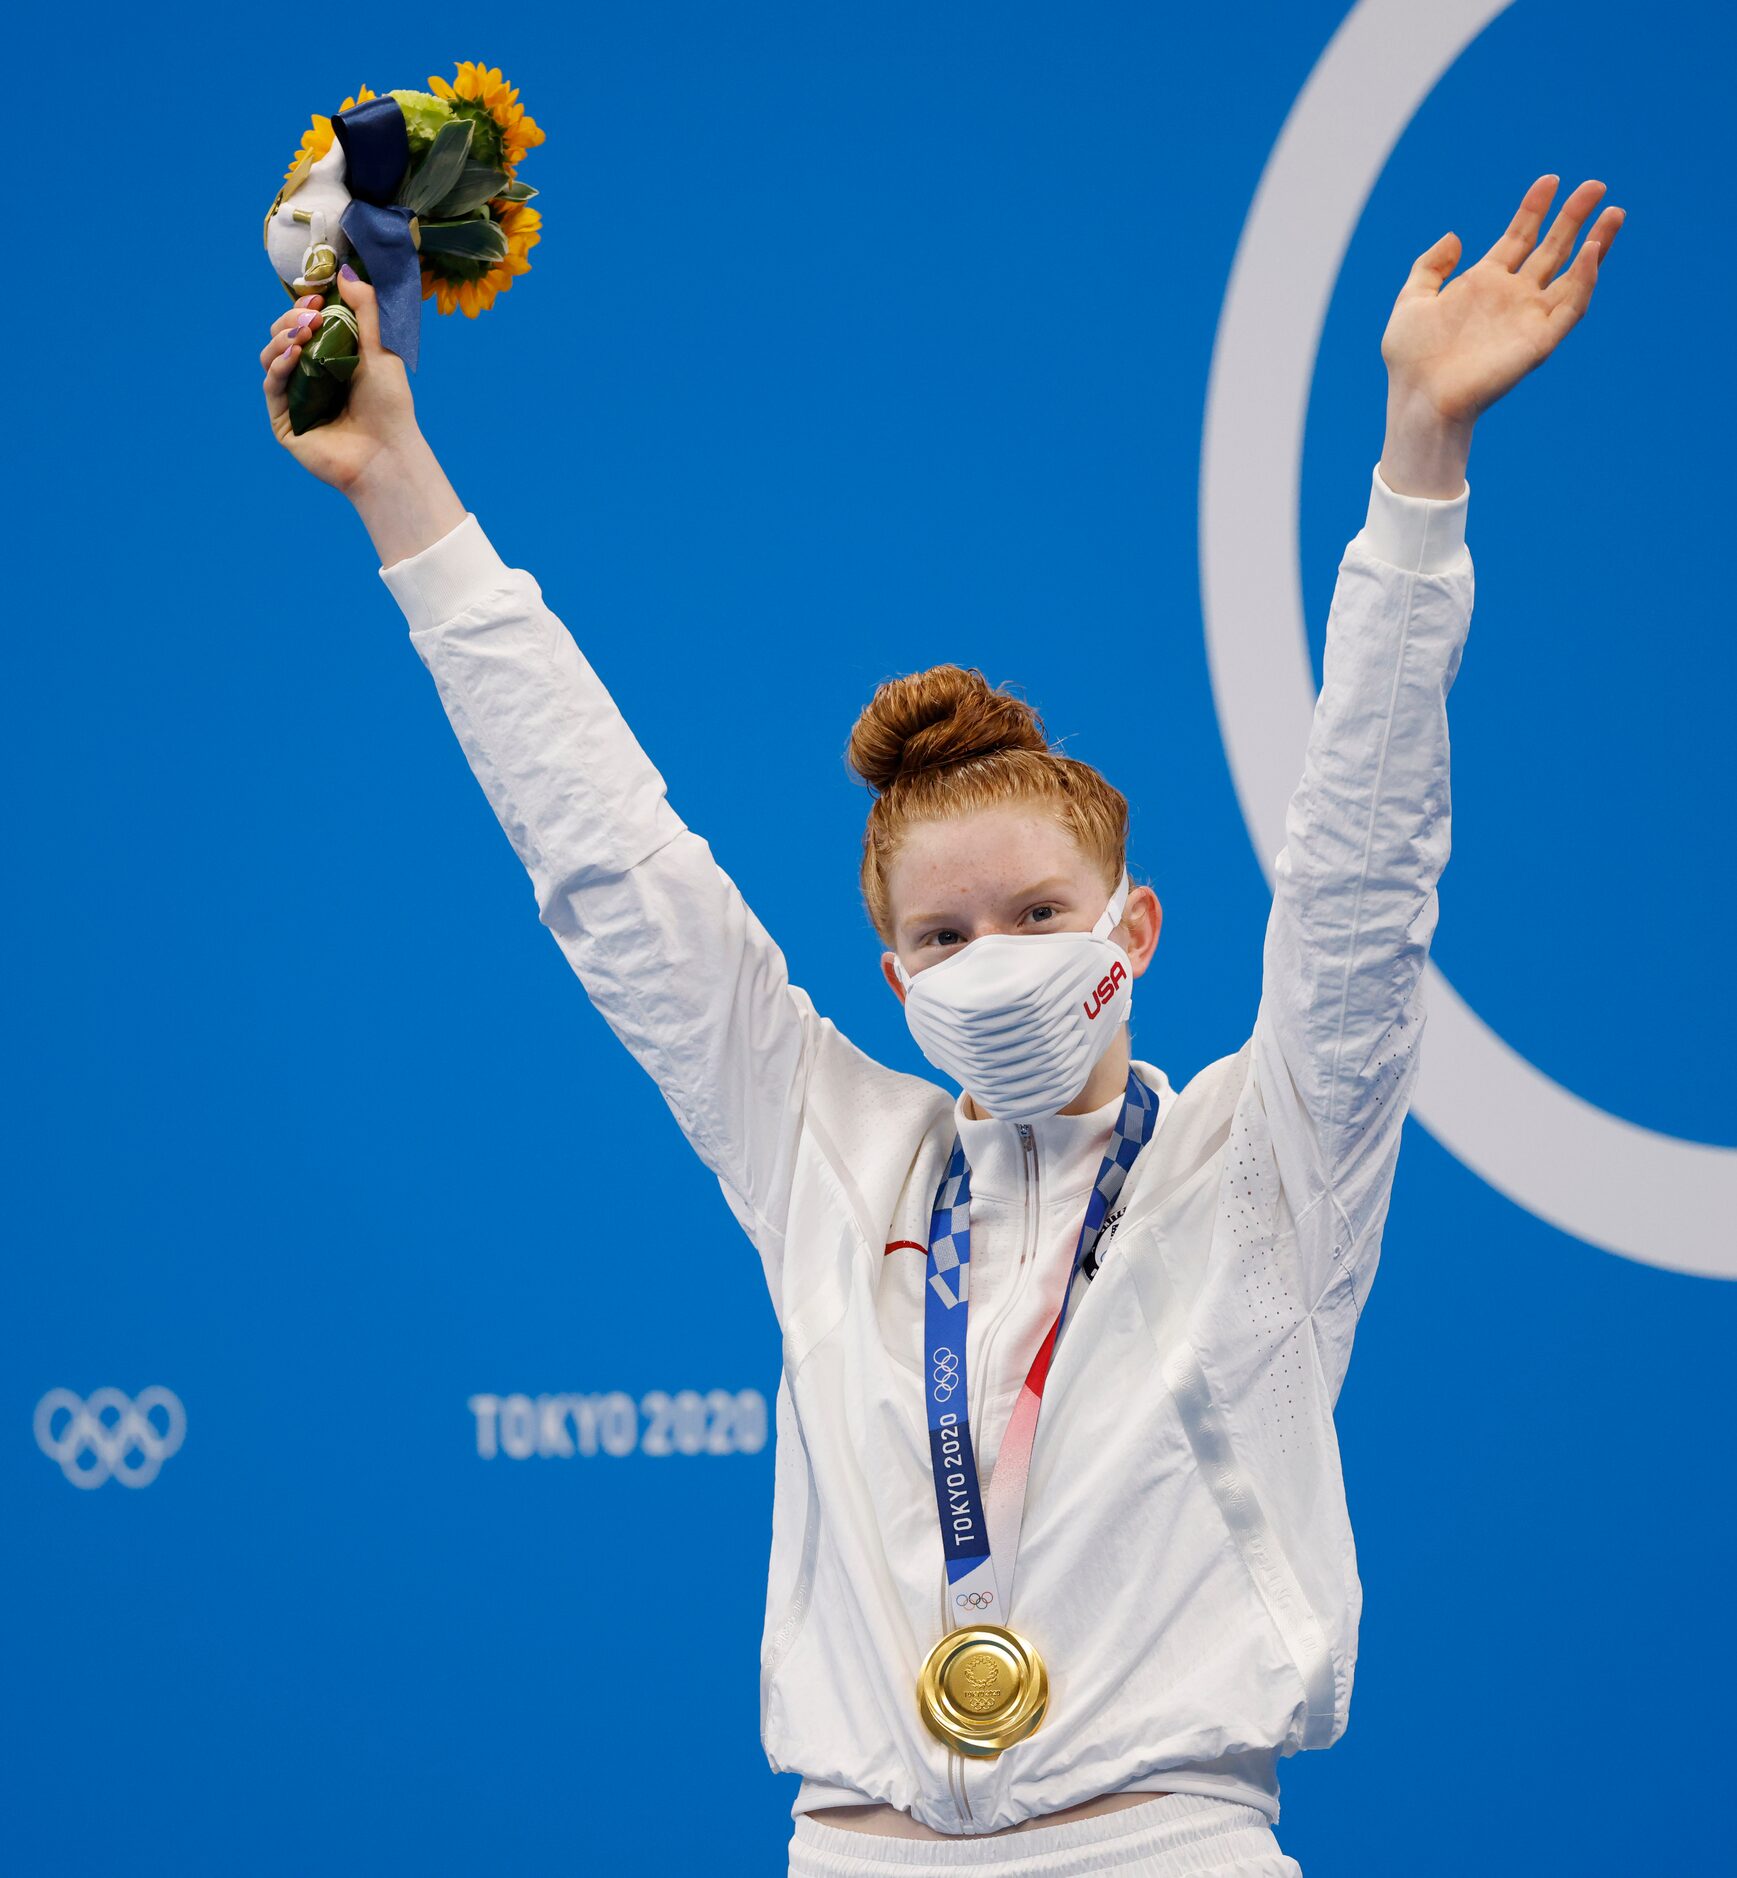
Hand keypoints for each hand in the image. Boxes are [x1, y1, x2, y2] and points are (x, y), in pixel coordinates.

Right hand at [260, 267, 424, 494]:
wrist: (389, 453)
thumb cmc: (390, 406)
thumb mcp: (381, 349)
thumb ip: (365, 309)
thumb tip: (344, 272)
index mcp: (329, 361)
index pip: (304, 326)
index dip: (303, 309)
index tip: (316, 298)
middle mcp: (309, 379)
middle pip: (283, 338)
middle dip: (291, 320)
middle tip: (312, 317)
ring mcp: (294, 401)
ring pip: (271, 358)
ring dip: (282, 339)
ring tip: (302, 333)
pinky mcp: (284, 423)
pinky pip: (272, 386)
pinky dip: (279, 366)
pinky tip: (293, 354)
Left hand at [1378, 175, 1625, 495]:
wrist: (1420, 400)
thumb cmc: (1412, 360)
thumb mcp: (1411, 301)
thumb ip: (1429, 267)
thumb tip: (1455, 236)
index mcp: (1484, 284)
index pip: (1518, 237)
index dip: (1534, 208)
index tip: (1550, 180)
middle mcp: (1512, 297)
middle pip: (1552, 248)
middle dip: (1574, 216)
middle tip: (1595, 185)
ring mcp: (1528, 317)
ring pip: (1572, 274)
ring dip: (1595, 245)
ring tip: (1612, 214)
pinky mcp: (1540, 341)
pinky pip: (1571, 306)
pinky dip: (1585, 279)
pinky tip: (1592, 252)